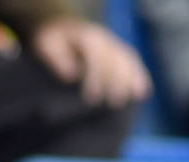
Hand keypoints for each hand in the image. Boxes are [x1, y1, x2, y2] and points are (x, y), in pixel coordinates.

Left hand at [30, 18, 150, 107]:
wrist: (66, 31)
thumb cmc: (55, 42)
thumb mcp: (46, 45)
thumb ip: (56, 57)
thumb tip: (72, 74)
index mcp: (86, 35)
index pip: (97, 53)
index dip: (96, 76)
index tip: (91, 98)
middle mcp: (105, 38)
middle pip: (117, 59)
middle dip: (117, 82)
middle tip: (113, 104)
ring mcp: (116, 45)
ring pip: (129, 60)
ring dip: (132, 81)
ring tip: (132, 100)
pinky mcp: (123, 53)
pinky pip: (135, 64)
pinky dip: (140, 78)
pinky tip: (141, 93)